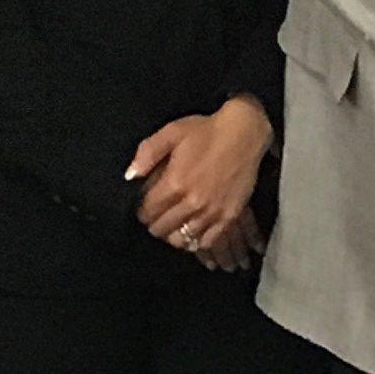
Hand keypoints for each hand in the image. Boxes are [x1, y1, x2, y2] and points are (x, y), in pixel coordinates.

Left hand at [127, 96, 273, 265]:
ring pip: (182, 240)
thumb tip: (130, 175)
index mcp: (174, 182)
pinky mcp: (229, 217)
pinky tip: (192, 231)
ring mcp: (212, 212)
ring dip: (172, 234)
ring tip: (173, 225)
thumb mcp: (171, 133)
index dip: (142, 211)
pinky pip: (206, 242)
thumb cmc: (207, 131)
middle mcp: (192, 202)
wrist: (244, 133)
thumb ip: (147, 154)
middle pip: (161, 229)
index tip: (144, 207)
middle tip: (157, 216)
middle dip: (154, 223)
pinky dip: (195, 241)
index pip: (147, 211)